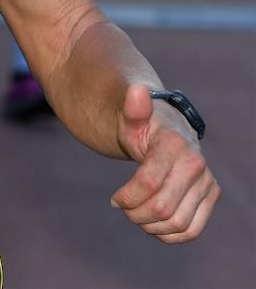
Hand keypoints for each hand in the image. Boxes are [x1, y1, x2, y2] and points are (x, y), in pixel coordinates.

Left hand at [110, 83, 219, 242]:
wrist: (166, 131)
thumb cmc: (140, 126)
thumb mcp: (130, 117)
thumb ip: (132, 107)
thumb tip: (137, 90)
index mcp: (174, 146)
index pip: (149, 184)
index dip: (127, 197)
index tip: (114, 199)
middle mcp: (197, 165)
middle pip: (162, 209)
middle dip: (135, 214)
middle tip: (123, 208)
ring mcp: (207, 182)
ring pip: (178, 224)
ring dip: (150, 226)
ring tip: (136, 215)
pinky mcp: (211, 196)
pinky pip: (193, 229)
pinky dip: (170, 234)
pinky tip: (153, 224)